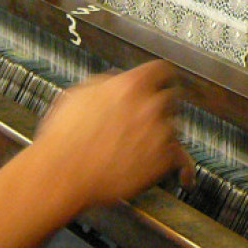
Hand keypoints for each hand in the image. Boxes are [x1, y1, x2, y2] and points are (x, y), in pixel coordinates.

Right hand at [32, 60, 194, 210]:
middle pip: (171, 98)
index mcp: (131, 85)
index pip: (162, 70)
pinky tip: (184, 177)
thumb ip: (107, 83)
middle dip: (161, 107)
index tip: (163, 83)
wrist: (63, 173)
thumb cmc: (64, 137)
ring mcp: (161, 133)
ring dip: (164, 135)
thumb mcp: (80, 93)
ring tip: (147, 146)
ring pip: (174, 129)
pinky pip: (183, 162)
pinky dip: (184, 170)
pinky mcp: (164, 161)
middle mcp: (151, 105)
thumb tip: (118, 82)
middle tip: (149, 117)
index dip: (162, 78)